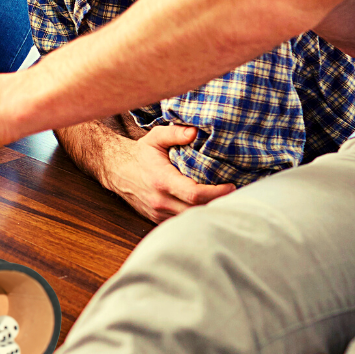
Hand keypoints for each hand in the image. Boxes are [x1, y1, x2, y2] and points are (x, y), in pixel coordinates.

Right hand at [101, 124, 234, 222]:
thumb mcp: (155, 138)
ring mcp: (159, 212)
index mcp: (161, 180)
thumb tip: (195, 132)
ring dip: (209, 212)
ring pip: (191, 219)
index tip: (231, 186)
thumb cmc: (140, 154)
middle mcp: (160, 200)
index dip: (216, 192)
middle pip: (197, 210)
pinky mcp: (158, 219)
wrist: (116, 171)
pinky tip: (209, 208)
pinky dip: (197, 217)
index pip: (194, 193)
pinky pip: (182, 222)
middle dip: (219, 204)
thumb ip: (175, 133)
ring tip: (227, 202)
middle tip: (237, 195)